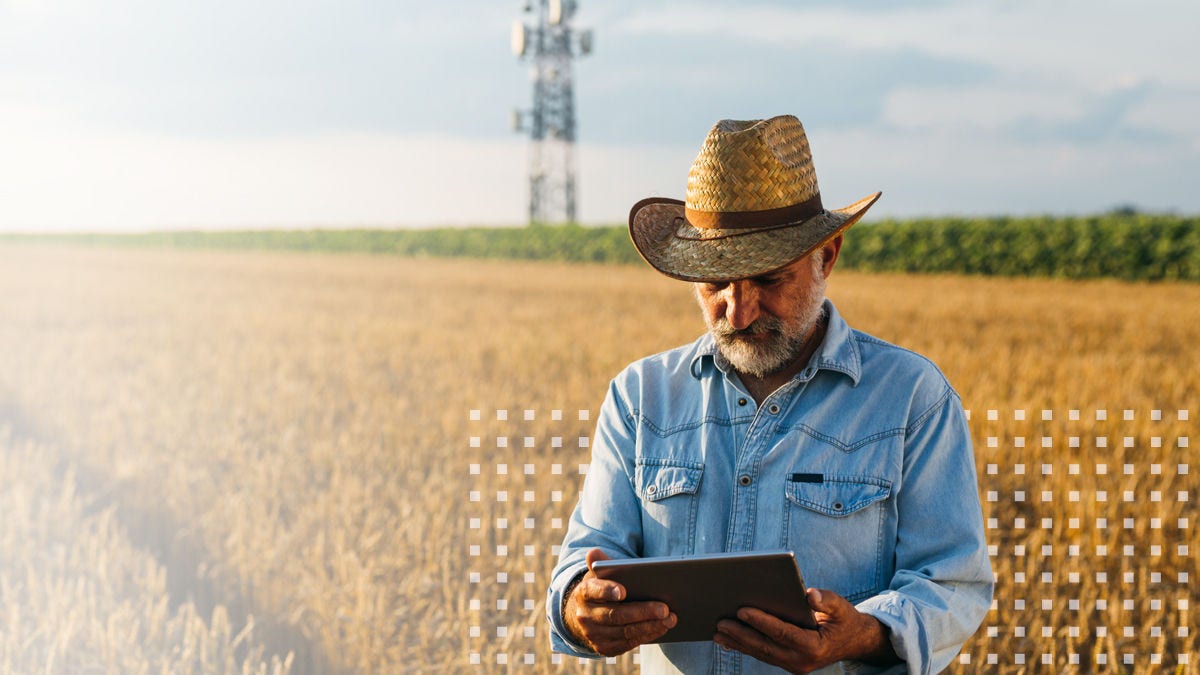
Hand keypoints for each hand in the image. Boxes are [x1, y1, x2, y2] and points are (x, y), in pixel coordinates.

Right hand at [563, 549, 678, 656]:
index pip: (594, 590)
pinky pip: (628, 643)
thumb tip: (593, 553)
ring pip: (624, 631)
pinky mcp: (604, 648)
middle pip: (615, 615)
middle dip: (642, 612)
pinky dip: (647, 635)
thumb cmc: (600, 589)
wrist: (585, 615)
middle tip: (664, 608)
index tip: (623, 591)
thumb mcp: (599, 574)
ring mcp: (593, 635)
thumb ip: (601, 563)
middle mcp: (585, 616)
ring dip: (650, 626)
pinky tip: (661, 627)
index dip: (607, 591)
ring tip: (670, 618)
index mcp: (583, 592)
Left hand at [712, 587, 897, 672]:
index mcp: (814, 647)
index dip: (761, 621)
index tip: (741, 610)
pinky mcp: (787, 662)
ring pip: (761, 653)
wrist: (853, 641)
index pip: (782, 633)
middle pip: (765, 647)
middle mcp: (801, 661)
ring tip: (717, 632)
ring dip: (738, 643)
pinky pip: (763, 654)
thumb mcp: (841, 607)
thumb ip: (826, 600)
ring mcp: (793, 665)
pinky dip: (745, 646)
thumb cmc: (844, 620)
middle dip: (741, 634)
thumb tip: (810, 595)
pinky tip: (728, 640)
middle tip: (720, 623)